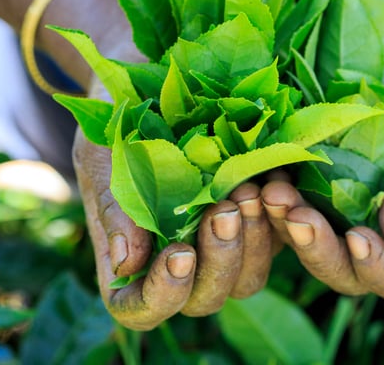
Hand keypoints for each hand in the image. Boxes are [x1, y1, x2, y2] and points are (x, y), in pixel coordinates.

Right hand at [74, 90, 277, 330]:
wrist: (153, 76)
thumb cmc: (116, 119)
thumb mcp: (103, 156)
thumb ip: (114, 207)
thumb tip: (127, 263)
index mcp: (132, 259)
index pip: (143, 308)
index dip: (163, 295)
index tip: (179, 254)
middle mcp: (179, 260)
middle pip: (205, 299)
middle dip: (219, 262)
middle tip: (224, 211)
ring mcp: (221, 242)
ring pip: (248, 277)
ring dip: (254, 242)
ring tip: (247, 191)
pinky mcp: (258, 216)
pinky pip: (280, 237)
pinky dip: (280, 216)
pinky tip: (274, 181)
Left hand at [261, 0, 383, 308]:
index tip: (361, 238)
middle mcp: (383, 228)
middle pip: (352, 273)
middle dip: (322, 252)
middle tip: (297, 216)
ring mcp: (345, 209)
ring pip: (315, 246)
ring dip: (291, 229)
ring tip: (271, 193)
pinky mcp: (314, 183)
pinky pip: (292, 207)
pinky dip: (275, 201)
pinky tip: (259, 178)